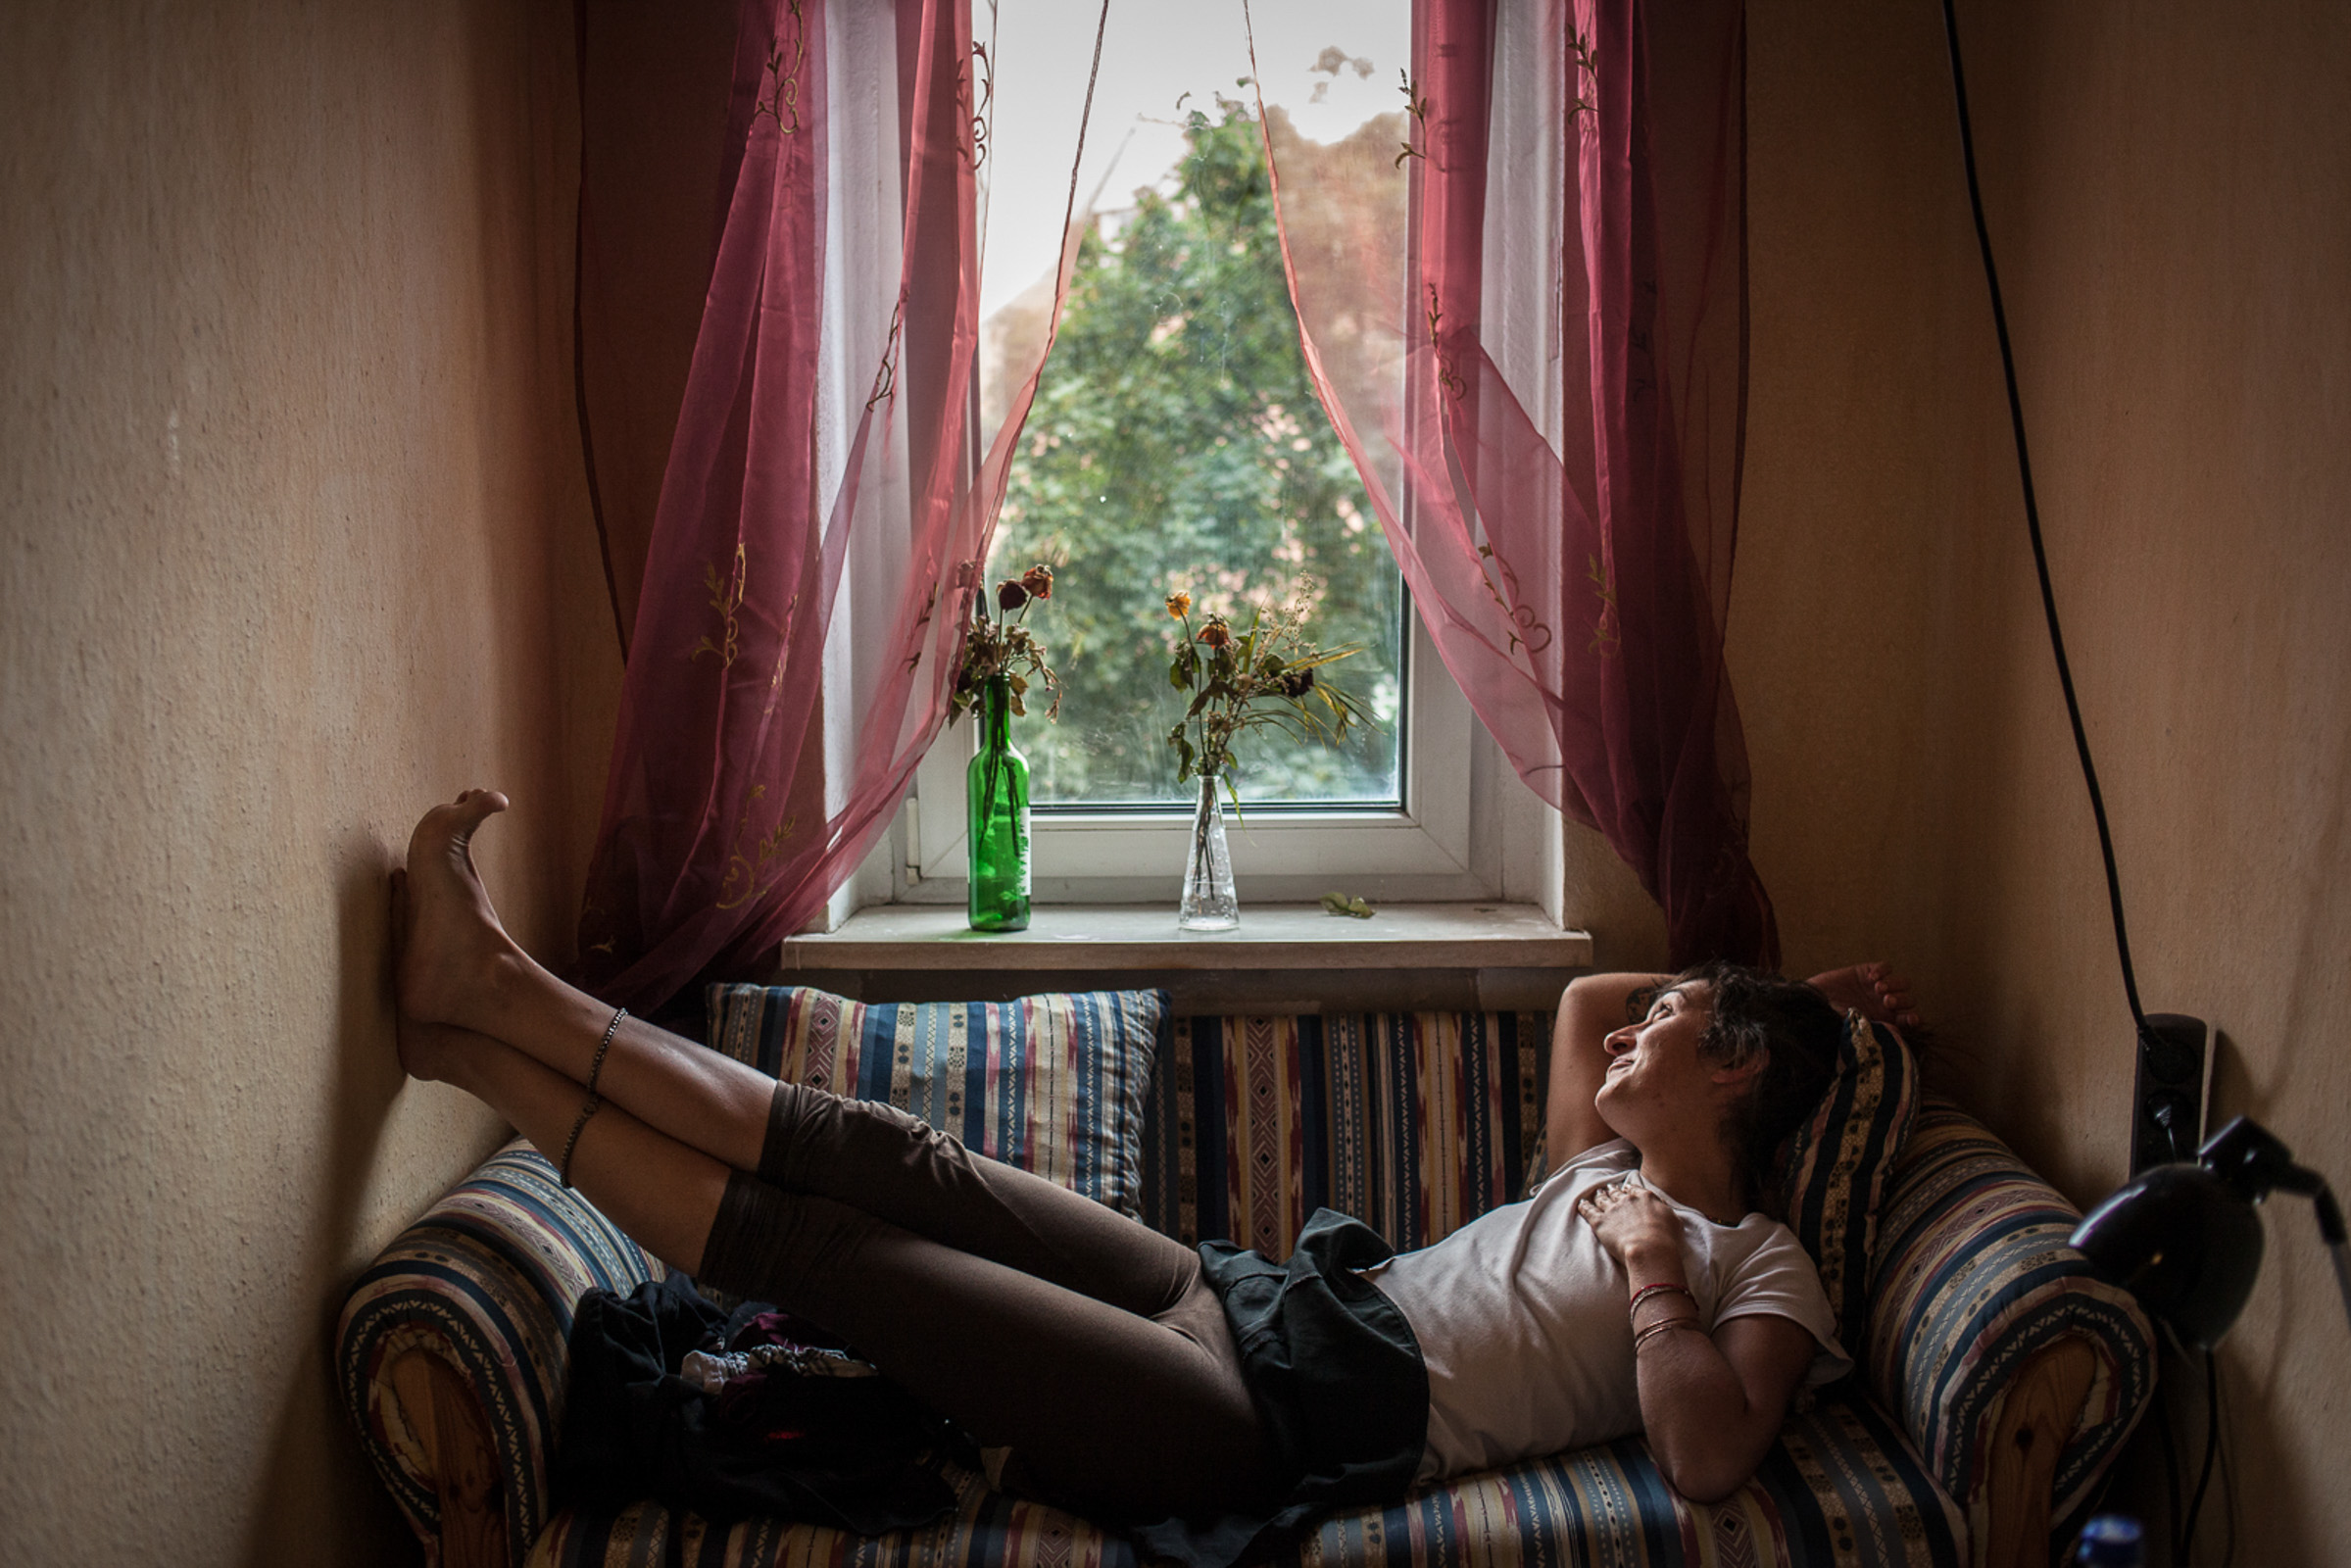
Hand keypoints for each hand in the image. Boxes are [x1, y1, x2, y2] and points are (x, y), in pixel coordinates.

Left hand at [1577, 1178, 1683, 1268]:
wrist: (1650, 1250)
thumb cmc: (1667, 1239)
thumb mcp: (1674, 1221)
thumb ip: (1664, 1209)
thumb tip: (1660, 1203)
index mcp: (1645, 1197)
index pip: (1634, 1189)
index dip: (1629, 1190)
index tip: (1626, 1189)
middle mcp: (1627, 1200)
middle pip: (1616, 1192)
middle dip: (1613, 1190)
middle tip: (1609, 1188)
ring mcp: (1612, 1210)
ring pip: (1602, 1199)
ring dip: (1599, 1196)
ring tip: (1597, 1194)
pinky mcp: (1600, 1222)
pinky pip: (1589, 1210)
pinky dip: (1584, 1206)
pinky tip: (1581, 1203)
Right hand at [1804, 961, 1921, 1029]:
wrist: (1807, 1002)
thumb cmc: (1827, 1020)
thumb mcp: (1849, 1029)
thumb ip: (1870, 1030)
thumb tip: (1892, 1034)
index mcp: (1883, 1021)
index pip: (1908, 1020)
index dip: (1912, 1018)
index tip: (1910, 1019)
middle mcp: (1883, 1005)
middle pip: (1908, 1000)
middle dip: (1901, 1000)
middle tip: (1887, 1002)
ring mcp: (1876, 988)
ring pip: (1902, 983)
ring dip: (1894, 985)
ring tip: (1878, 988)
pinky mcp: (1866, 972)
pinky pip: (1886, 967)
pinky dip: (1883, 970)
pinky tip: (1870, 977)